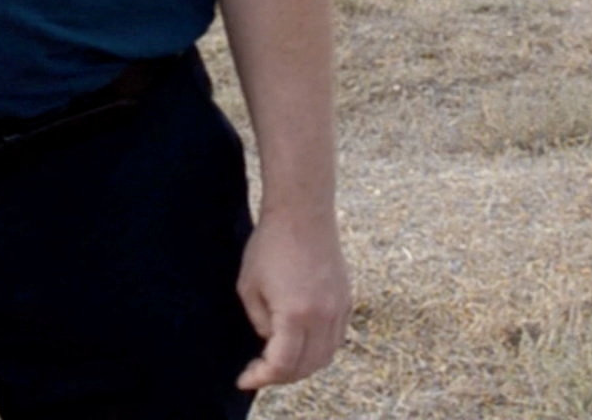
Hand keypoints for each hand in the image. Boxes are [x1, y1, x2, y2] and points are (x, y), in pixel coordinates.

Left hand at [234, 208, 350, 390]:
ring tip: (280, 361)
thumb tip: (271, 340)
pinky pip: (336, 339)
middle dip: (280, 376)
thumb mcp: (249, 287)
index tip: (244, 379)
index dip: (261, 378)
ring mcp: (339, 308)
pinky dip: (320, 350)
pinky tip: (302, 344)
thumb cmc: (270, 245)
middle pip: (306, 367)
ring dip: (302, 366)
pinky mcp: (346, 299)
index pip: (282, 365)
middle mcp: (323, 316)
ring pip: (325, 356)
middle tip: (259, 371)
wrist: (302, 212)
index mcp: (295, 315)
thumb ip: (259, 322)